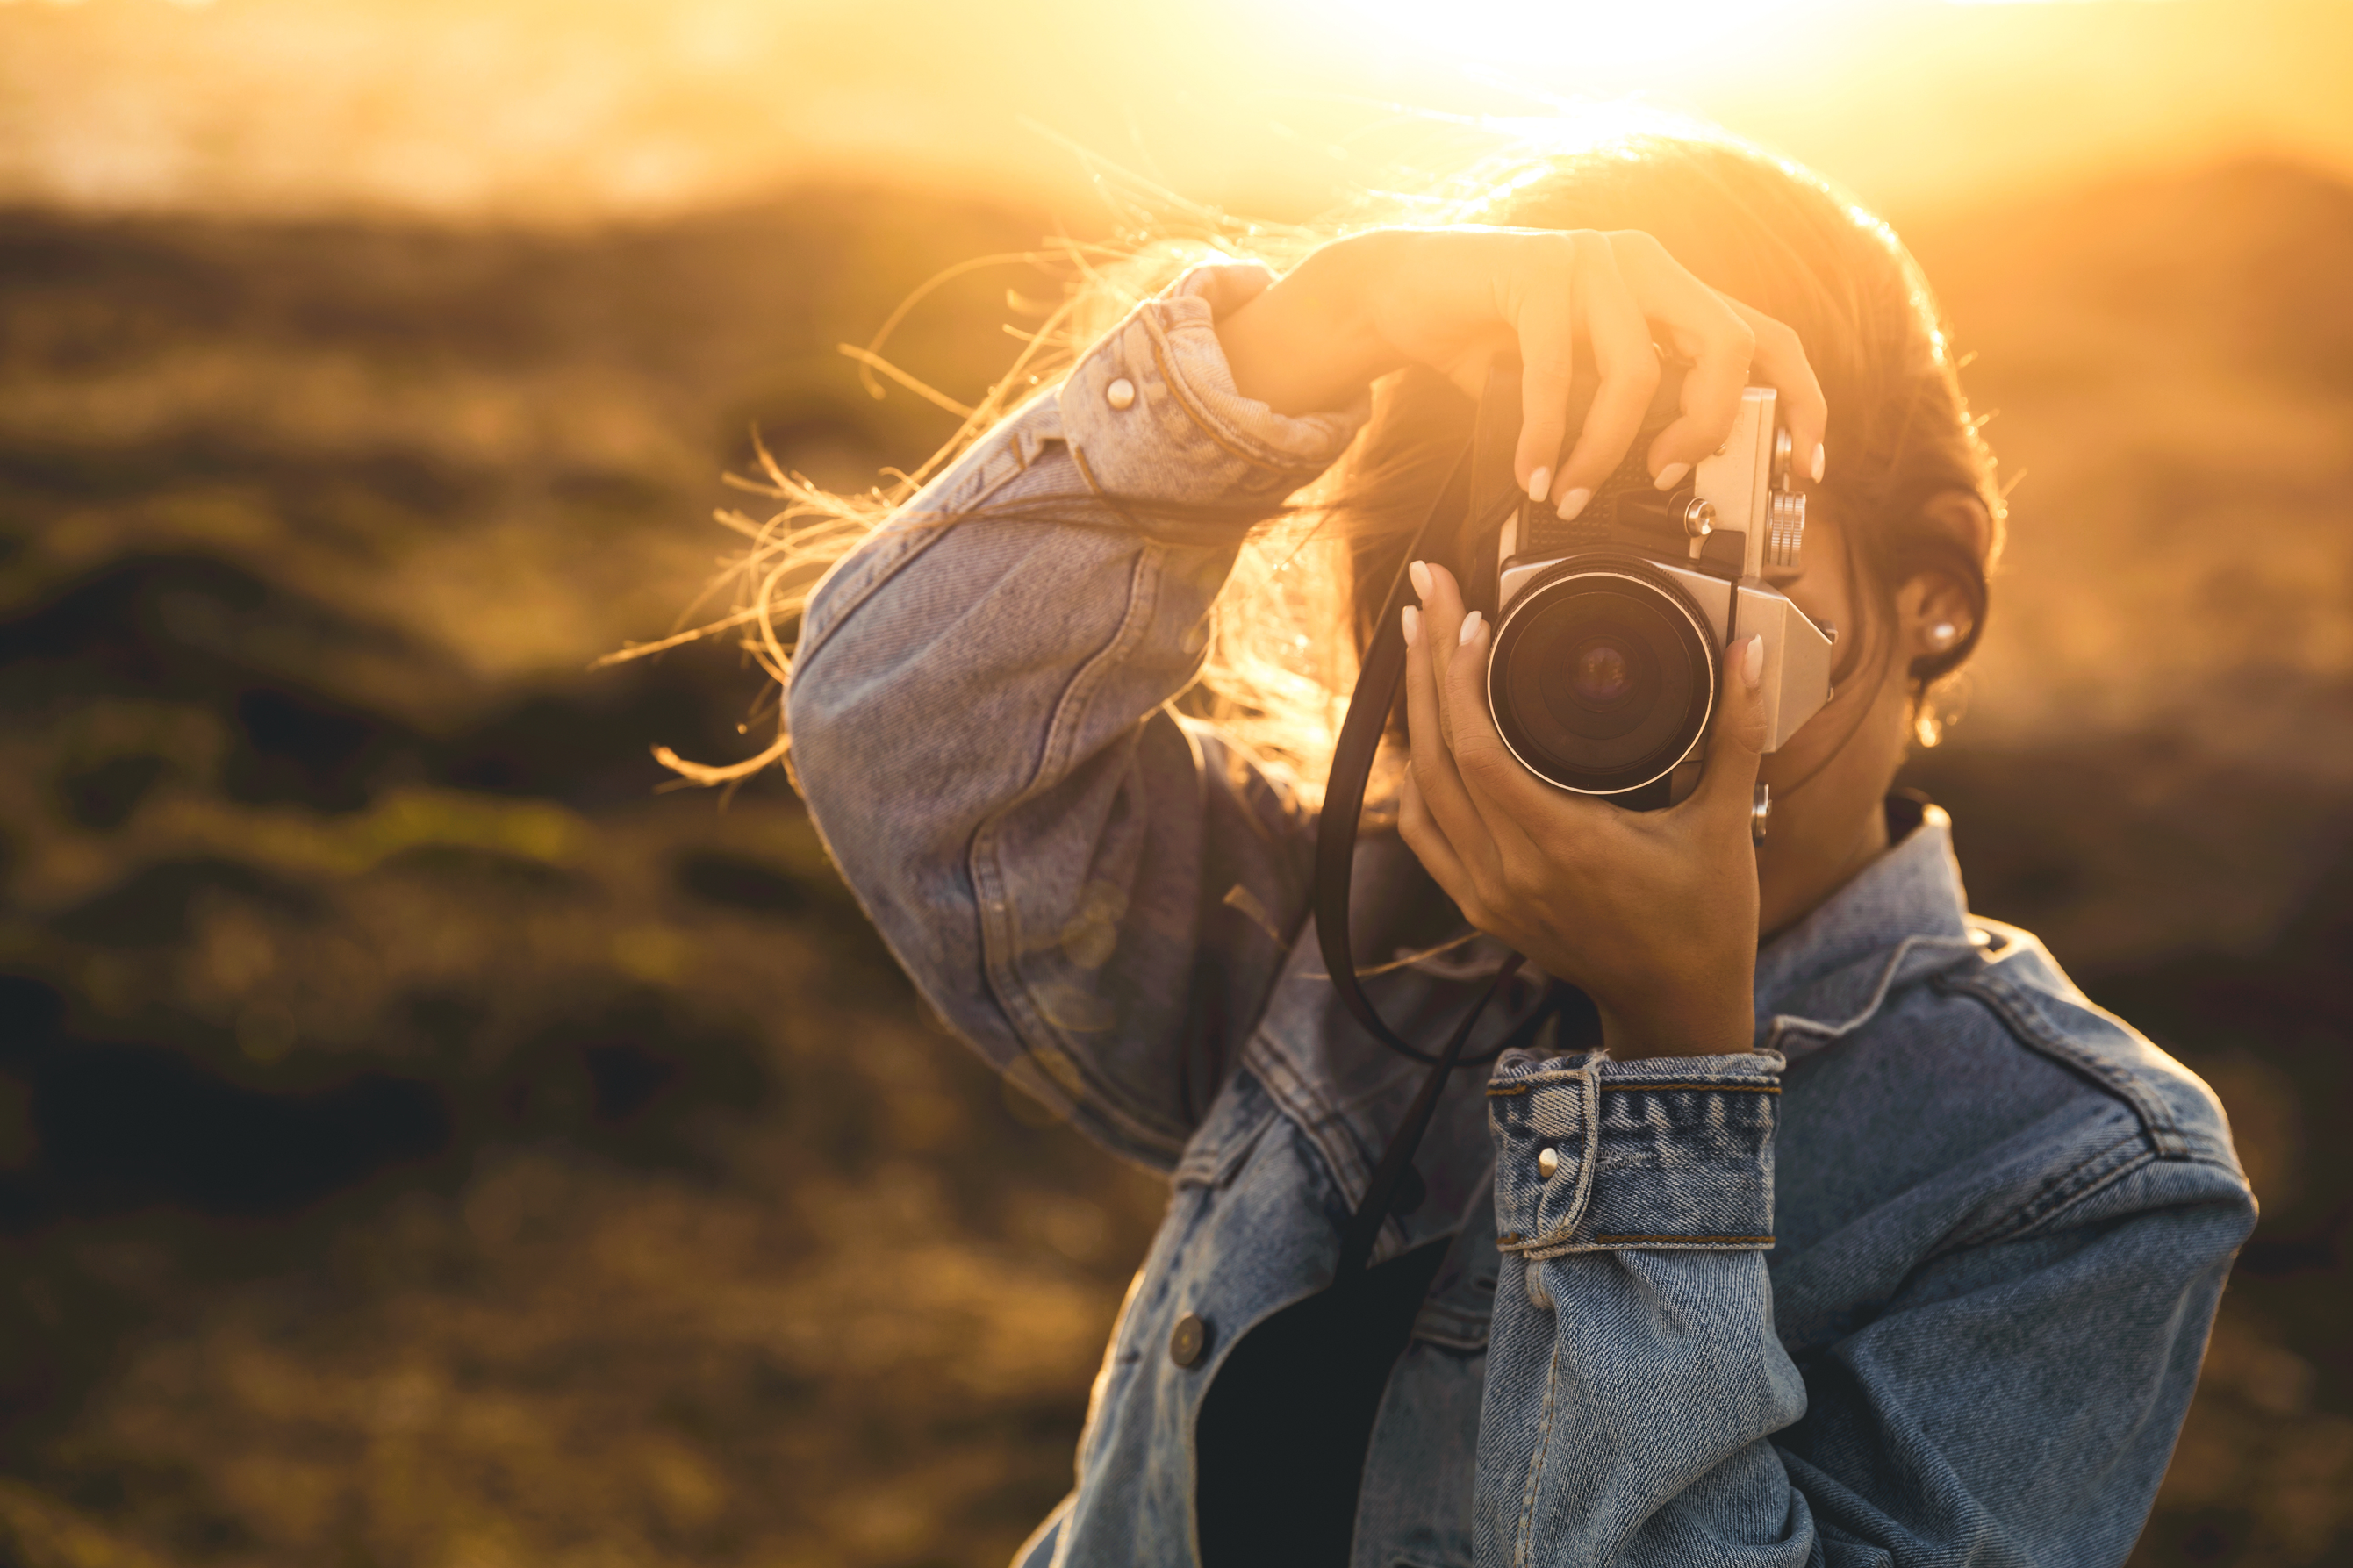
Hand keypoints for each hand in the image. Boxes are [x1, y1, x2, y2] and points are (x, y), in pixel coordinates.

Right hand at [1213, 226, 1826, 505]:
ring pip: (1636, 369)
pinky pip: (1557, 373)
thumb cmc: (1489, 341)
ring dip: (1606, 451)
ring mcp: (1592, 258)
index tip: (1808, 468)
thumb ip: (1623, 408)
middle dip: (1706, 427)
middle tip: (1667, 479)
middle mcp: (1642, 263)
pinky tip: (1532, 474)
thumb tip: (1667, 481)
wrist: (1398, 293)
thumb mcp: (1574, 381)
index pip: (1765, 336)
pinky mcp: (1536, 269)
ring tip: (1575, 497)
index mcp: (1666, 289)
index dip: (1803, 401)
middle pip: (1725, 344)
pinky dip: (1547, 438)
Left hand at [1397, 562, 1766, 1059]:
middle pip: (1438, 754)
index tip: (1473, 617)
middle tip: (1427, 592)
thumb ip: (1737, 733)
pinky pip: (1422, 831)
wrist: (1677, 1006)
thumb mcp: (1727, 823)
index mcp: (1565, 847)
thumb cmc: (1706, 921)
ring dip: (1415, 712)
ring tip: (1421, 642)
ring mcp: (1487, 893)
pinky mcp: (1479, 905)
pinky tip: (1425, 731)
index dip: (1463, 678)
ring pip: (1420, 789)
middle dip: (1427, 664)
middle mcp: (1511, 872)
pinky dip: (1417, 776)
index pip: (1480, 751)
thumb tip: (1747, 655)